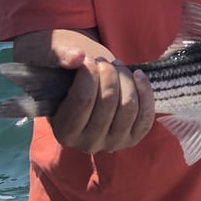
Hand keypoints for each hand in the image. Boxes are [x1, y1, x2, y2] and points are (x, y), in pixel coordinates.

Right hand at [12, 30, 155, 154]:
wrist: (87, 97)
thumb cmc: (68, 81)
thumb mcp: (55, 69)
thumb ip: (60, 57)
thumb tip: (78, 56)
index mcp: (65, 132)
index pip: (82, 100)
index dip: (89, 74)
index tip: (88, 59)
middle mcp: (89, 143)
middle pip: (108, 101)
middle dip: (108, 74)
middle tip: (103, 62)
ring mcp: (114, 142)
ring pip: (128, 106)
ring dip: (126, 79)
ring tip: (118, 66)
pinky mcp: (134, 138)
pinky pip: (145, 114)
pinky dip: (145, 90)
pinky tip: (137, 74)